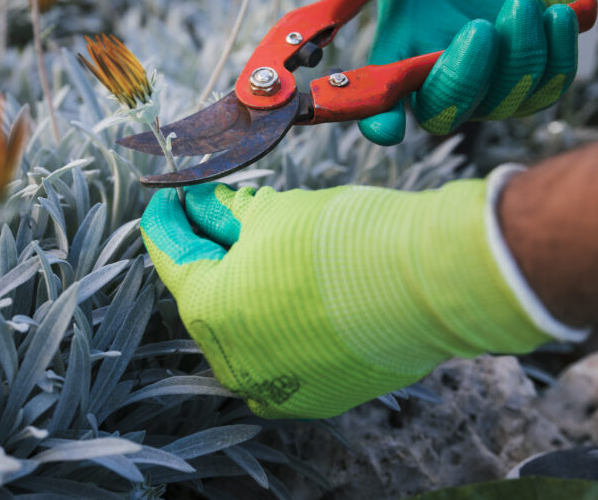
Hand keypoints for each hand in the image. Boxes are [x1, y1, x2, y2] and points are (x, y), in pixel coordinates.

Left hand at [140, 180, 556, 418]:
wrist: (428, 283)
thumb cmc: (343, 240)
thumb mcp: (272, 212)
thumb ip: (227, 215)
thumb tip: (206, 208)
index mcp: (209, 311)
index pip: (173, 258)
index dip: (169, 222)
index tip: (169, 201)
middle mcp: (234, 361)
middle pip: (208, 296)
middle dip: (210, 251)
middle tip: (211, 213)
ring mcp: (277, 386)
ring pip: (246, 329)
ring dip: (246, 286)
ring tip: (258, 245)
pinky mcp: (319, 396)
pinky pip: (283, 353)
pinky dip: (279, 319)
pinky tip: (291, 287)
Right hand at [343, 0, 593, 144]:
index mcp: (396, 68)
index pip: (380, 112)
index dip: (381, 124)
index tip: (387, 124)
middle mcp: (438, 93)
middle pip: (445, 115)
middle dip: (463, 76)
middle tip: (480, 25)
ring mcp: (488, 99)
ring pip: (505, 99)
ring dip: (518, 50)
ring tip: (520, 0)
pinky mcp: (532, 90)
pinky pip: (550, 85)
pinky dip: (555, 50)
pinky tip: (555, 13)